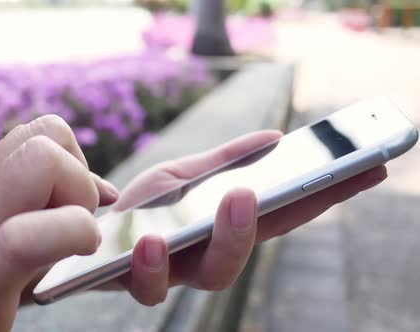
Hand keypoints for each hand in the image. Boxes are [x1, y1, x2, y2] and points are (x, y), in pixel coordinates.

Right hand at [0, 115, 117, 331]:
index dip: (74, 166)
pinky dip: (70, 232)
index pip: (38, 135)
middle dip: (79, 176)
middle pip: (47, 135)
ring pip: (43, 161)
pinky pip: (24, 237)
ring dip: (79, 201)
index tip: (79, 208)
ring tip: (73, 244)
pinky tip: (81, 248)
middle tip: (75, 227)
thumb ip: (38, 203)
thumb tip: (104, 190)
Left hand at [106, 130, 386, 304]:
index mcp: (227, 226)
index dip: (328, 193)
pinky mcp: (138, 282)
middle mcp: (210, 254)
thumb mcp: (183, 176)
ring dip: (227, 240)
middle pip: (258, 245)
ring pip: (216, 274)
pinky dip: (152, 265)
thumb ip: (225, 161)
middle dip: (279, 214)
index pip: (287, 210)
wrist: (87, 229)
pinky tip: (147, 239)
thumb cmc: (142, 207)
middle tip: (268, 185)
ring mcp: (178, 272)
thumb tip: (277, 138)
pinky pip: (150, 285)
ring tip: (231, 199)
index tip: (367, 168)